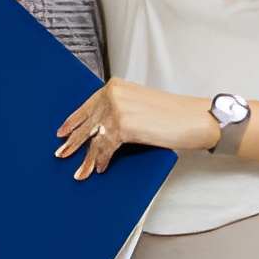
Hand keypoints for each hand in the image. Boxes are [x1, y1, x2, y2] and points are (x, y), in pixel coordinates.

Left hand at [53, 79, 221, 180]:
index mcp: (116, 87)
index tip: (62, 131)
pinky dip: (101, 160)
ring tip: (79, 171)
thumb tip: (102, 130)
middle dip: (73, 141)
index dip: (73, 121)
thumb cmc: (176, 114)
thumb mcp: (141, 105)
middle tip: (62, 153)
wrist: (196, 118)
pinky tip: (100, 168)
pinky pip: (105, 148)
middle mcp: (113, 94)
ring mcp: (117, 109)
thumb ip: (120, 111)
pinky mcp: (123, 126)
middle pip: (87, 123)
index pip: (88, 106)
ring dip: (86, 158)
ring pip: (94, 138)